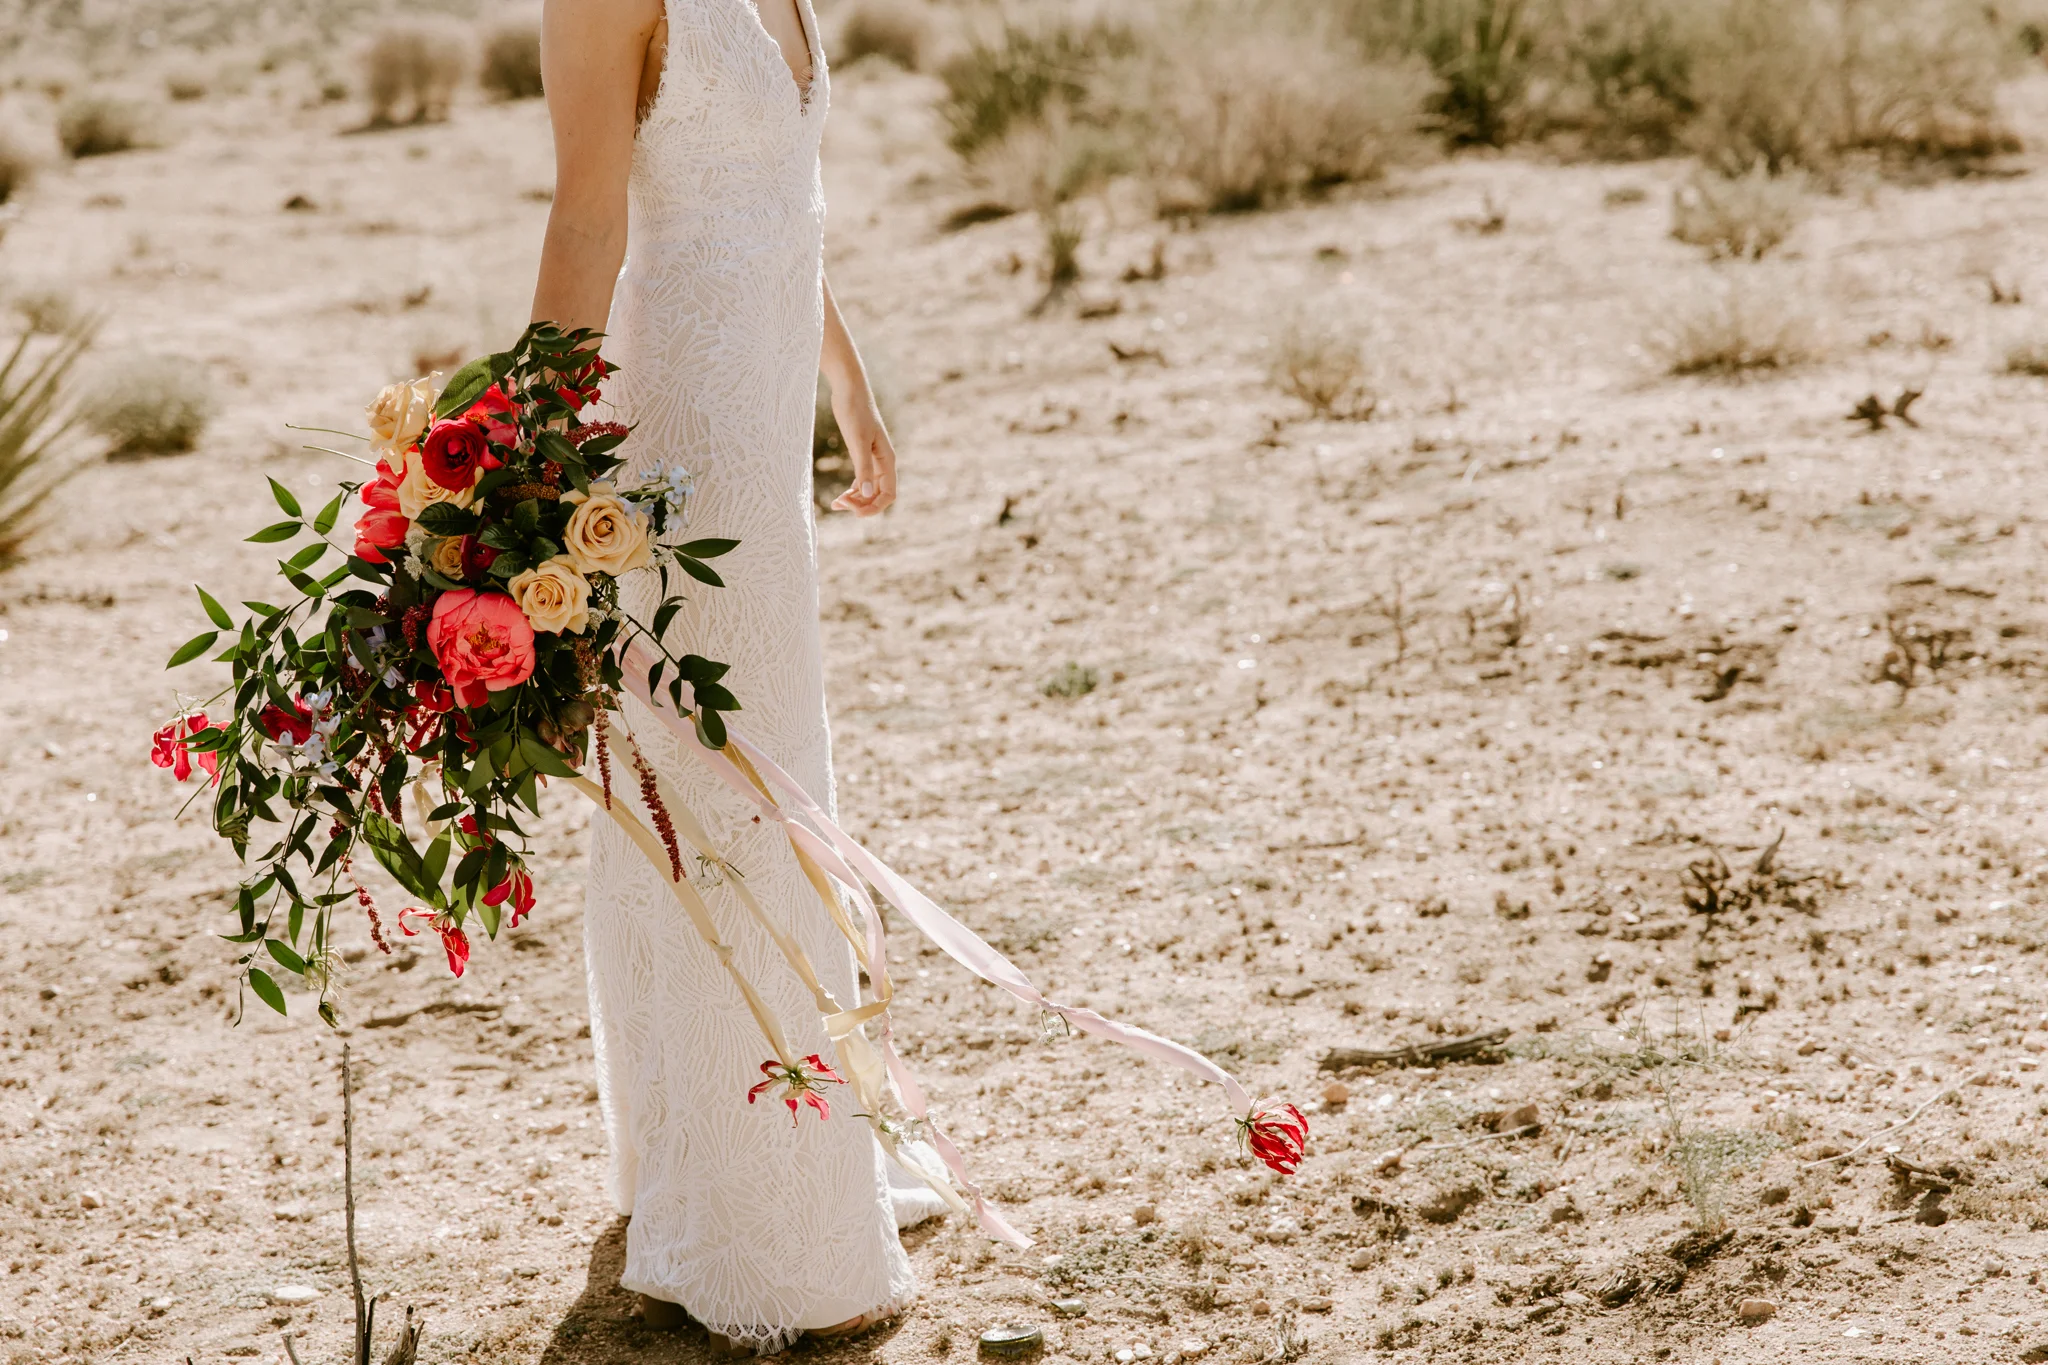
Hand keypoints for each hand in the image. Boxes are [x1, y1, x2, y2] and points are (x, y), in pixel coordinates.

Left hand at [827, 385, 895, 516]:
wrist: (849, 388)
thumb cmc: (854, 411)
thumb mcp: (858, 441)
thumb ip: (864, 469)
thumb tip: (868, 495)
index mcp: (887, 460)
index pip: (889, 495)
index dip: (874, 507)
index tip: (854, 510)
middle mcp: (883, 462)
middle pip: (879, 496)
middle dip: (862, 505)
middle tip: (838, 504)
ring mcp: (873, 459)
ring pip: (870, 490)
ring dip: (856, 500)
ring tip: (835, 504)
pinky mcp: (862, 454)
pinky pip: (862, 481)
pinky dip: (852, 491)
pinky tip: (839, 496)